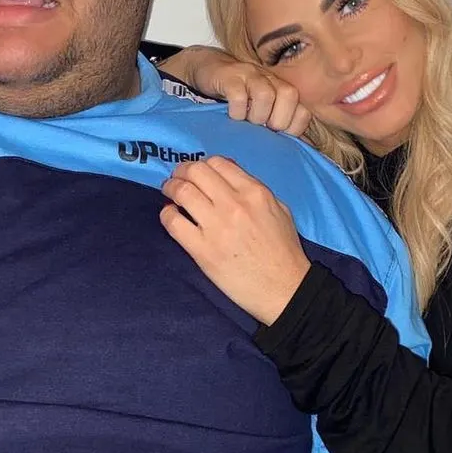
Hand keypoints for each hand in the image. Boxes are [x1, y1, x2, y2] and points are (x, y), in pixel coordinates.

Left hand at [160, 156, 310, 324]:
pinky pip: (173, 222)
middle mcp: (234, 203)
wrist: (285, 289)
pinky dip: (167, 214)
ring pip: (182, 191)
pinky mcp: (202, 250)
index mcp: (255, 192)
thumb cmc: (284, 251)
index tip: (196, 173)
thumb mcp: (279, 209)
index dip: (202, 164)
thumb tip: (228, 174)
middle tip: (177, 179)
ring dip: (170, 188)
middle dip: (182, 171)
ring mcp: (216, 226)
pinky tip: (170, 215)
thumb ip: (255, 189)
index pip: (218, 163)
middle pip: (196, 171)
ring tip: (169, 193)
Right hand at [162, 46, 309, 135]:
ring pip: (266, 95)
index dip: (293, 128)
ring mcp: (251, 76)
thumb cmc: (239, 97)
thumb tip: (297, 150)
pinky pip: (238, 95)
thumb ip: (278, 126)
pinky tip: (233, 116)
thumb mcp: (262, 110)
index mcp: (282, 90)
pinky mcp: (230, 77)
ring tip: (247, 122)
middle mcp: (271, 80)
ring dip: (257, 115)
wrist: (211, 70)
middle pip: (290, 96)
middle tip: (262, 129)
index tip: (277, 136)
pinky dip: (237, 111)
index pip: (303, 110)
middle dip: (277, 121)